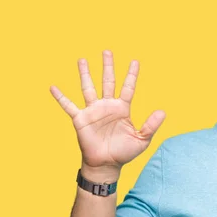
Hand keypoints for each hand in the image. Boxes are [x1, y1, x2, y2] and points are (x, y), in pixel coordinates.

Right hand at [50, 51, 164, 172]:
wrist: (106, 165)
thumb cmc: (123, 153)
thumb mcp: (141, 140)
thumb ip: (151, 126)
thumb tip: (162, 112)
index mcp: (122, 109)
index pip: (128, 88)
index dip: (132, 75)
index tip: (135, 61)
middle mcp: (107, 106)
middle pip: (108, 81)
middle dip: (108, 66)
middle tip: (107, 51)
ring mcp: (93, 111)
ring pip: (88, 88)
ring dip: (85, 74)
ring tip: (82, 59)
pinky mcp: (80, 119)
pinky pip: (69, 106)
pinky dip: (60, 97)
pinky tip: (53, 87)